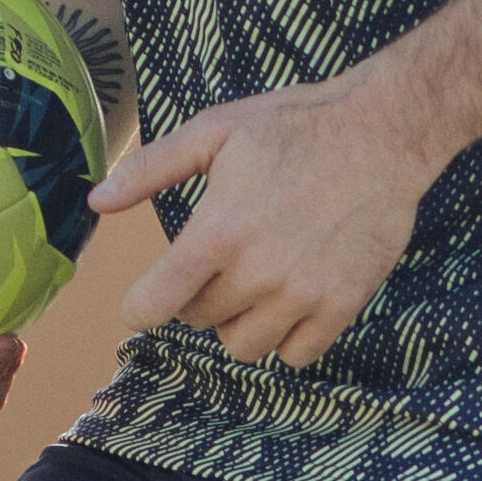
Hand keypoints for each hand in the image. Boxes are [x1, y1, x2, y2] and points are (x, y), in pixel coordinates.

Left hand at [99, 77, 433, 370]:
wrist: (383, 132)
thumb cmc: (295, 125)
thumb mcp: (215, 131)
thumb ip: (151, 168)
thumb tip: (97, 200)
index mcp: (217, 233)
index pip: (156, 304)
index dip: (140, 308)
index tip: (144, 303)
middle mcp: (256, 273)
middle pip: (201, 322)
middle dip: (199, 298)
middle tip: (219, 264)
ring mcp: (302, 294)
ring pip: (245, 348)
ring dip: (239, 324)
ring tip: (253, 287)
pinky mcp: (341, 305)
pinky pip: (297, 355)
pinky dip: (288, 338)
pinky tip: (291, 301)